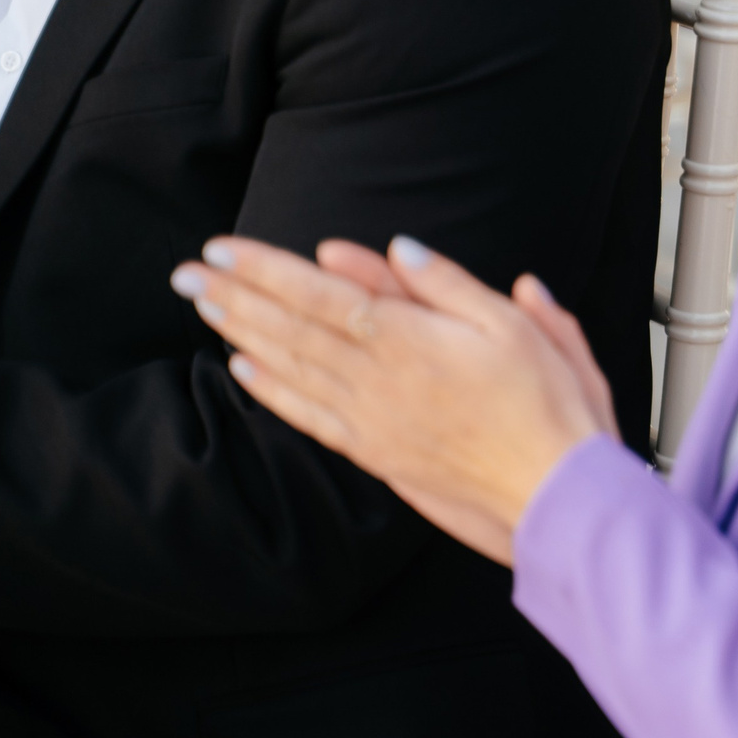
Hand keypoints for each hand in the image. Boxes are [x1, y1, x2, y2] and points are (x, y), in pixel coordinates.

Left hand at [172, 235, 619, 564]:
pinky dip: (271, 391)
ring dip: (242, 334)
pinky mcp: (374, 451)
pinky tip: (244, 370)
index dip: (267, 270)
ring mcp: (370, 419)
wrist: (551, 488)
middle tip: (186, 274)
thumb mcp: (513, 323)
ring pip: (291, 368)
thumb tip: (394, 251)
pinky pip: (309, 416)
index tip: (221, 249)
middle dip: (235, 296)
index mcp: (409, 340)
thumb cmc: (546, 400)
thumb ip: (448, 285)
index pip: (320, 294)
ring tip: (204, 308)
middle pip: (292, 328)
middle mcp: (377, 379)